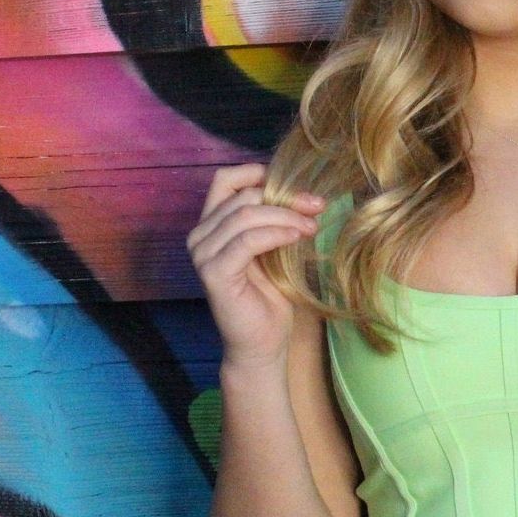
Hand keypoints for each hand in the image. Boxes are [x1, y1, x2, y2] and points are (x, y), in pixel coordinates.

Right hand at [186, 162, 325, 369]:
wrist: (262, 344)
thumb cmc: (269, 298)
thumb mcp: (275, 249)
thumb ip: (276, 221)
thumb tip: (305, 193)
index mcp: (212, 225)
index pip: (225, 180)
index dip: (257, 173)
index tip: (294, 184)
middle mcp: (200, 236)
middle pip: (243, 196)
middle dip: (285, 196)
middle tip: (317, 206)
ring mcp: (203, 254)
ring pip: (245, 215)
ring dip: (285, 215)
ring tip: (311, 225)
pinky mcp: (214, 273)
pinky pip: (247, 240)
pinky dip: (275, 233)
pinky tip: (297, 237)